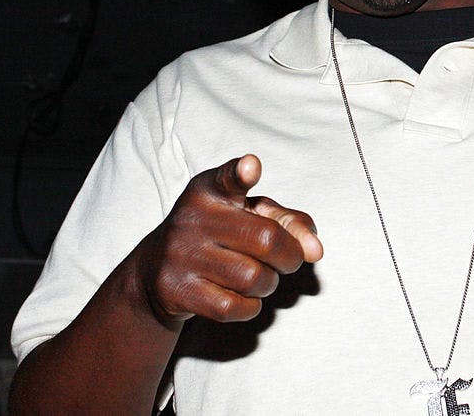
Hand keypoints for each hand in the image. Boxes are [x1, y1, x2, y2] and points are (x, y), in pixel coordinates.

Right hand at [133, 154, 323, 326]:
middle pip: (266, 240)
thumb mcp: (250, 215)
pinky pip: (233, 306)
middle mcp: (193, 218)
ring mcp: (181, 254)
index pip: (227, 178)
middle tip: (287, 260)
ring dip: (269, 283)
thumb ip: (289, 222)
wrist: (157, 269)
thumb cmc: (220, 234)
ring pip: (253, 278)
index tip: (251, 167)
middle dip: (290, 256)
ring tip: (260, 277)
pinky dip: (250, 307)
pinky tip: (242, 297)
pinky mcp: (176, 290)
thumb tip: (316, 250)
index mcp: (210, 190)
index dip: (241, 173)